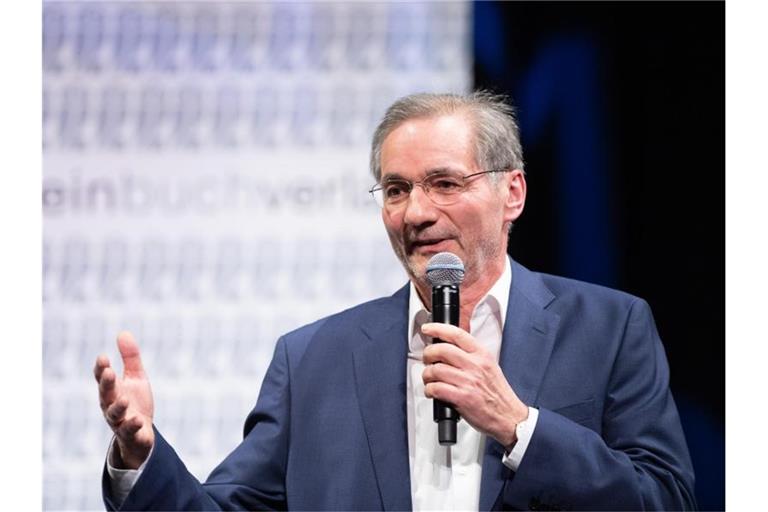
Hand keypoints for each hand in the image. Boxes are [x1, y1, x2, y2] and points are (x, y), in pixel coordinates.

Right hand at [94, 331, 154, 468]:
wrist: (141, 433)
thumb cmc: (135, 402)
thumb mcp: (136, 377)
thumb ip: (130, 357)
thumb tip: (123, 332)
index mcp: (111, 391)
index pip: (102, 378)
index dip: (101, 369)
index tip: (103, 357)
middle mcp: (111, 406)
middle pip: (105, 394)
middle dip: (106, 384)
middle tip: (109, 372)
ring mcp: (120, 421)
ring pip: (114, 415)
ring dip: (118, 407)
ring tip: (124, 399)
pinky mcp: (131, 434)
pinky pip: (129, 431)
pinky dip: (132, 426)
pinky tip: (137, 420)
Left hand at [421, 322, 527, 449]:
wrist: (508, 416)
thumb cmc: (497, 394)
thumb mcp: (489, 366)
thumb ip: (471, 355)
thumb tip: (448, 348)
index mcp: (482, 355)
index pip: (456, 334)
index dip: (438, 329)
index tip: (427, 328)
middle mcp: (475, 365)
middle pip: (441, 350)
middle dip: (428, 354)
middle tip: (427, 360)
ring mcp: (468, 381)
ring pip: (435, 370)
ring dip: (427, 375)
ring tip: (430, 379)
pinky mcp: (462, 398)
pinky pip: (435, 388)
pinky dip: (429, 390)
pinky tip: (432, 391)